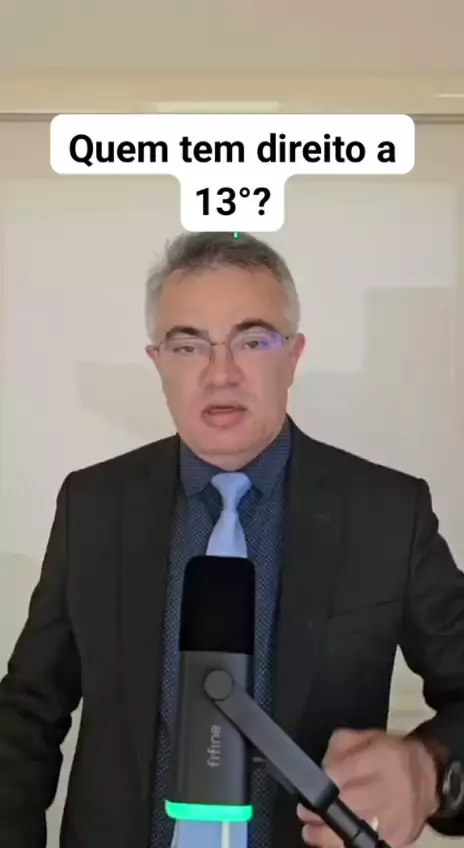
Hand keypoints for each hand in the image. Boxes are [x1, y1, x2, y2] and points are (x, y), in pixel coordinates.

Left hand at [297, 729, 438, 846]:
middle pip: (350, 805)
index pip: (347, 773)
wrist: (426, 775)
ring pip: (357, 832)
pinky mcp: (400, 838)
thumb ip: (338, 750)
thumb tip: (320, 772)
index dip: (324, 784)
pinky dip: (346, 844)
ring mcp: (397, 817)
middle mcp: (392, 788)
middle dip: (321, 812)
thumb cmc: (389, 755)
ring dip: (328, 835)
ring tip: (312, 831)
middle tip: (304, 813)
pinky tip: (333, 840)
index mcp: (383, 757)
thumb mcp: (364, 738)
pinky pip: (368, 845)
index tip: (308, 789)